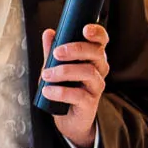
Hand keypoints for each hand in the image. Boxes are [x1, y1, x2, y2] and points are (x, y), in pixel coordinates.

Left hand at [39, 23, 110, 147]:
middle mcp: (99, 70)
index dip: (97, 33)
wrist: (68, 118)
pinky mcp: (90, 103)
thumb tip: (48, 33)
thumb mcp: (56, 67)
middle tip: (56, 53)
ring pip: (87, 72)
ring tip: (46, 75)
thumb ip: (52, 51)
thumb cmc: (65, 88)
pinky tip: (48, 91)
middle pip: (95, 53)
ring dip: (64, 71)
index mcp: (93, 57)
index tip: (85, 29)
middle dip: (75, 49)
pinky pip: (78, 95)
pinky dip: (60, 92)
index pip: (101, 41)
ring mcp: (96, 87)